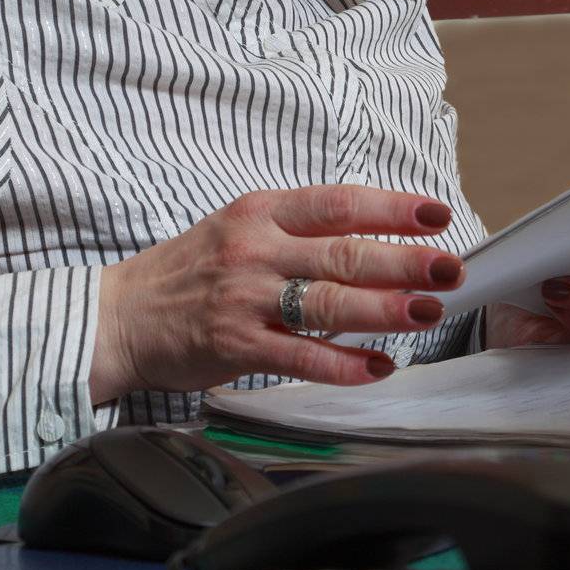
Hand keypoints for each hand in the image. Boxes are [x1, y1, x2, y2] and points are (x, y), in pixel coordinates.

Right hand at [91, 184, 461, 403]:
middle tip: (450, 269)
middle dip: (404, 261)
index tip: (436, 214)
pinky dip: (343, 363)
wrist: (120, 315)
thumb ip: (299, 231)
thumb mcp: (240, 228)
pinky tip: (377, 366)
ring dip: (384, 309)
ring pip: (327, 302)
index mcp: (261, 211)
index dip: (391, 208)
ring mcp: (244, 297)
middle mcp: (255, 248)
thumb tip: (374, 236)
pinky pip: (299, 355)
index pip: (337, 203)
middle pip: (343, 251)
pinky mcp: (234, 344)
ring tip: (428, 313)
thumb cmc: (189, 271)